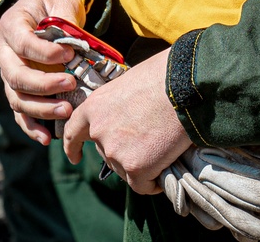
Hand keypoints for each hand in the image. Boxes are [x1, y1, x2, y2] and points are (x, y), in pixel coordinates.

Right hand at [0, 0, 85, 144]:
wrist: (41, 5)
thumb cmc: (52, 1)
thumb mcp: (59, 0)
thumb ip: (64, 20)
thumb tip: (76, 46)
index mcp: (11, 25)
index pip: (23, 43)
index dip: (44, 52)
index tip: (70, 53)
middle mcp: (4, 52)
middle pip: (16, 76)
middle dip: (44, 85)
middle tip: (70, 83)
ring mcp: (8, 73)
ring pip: (17, 98)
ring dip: (41, 109)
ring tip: (67, 111)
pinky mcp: (17, 89)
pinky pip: (20, 112)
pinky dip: (31, 127)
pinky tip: (47, 138)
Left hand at [63, 48, 190, 194]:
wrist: (186, 84)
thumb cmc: (163, 76)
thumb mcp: (130, 83)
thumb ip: (118, 105)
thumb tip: (128, 118)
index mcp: (95, 106)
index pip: (74, 132)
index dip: (73, 146)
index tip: (75, 157)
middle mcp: (99, 131)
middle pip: (108, 153)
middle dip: (124, 151)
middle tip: (148, 139)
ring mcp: (116, 152)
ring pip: (126, 169)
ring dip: (142, 164)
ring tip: (162, 143)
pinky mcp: (136, 168)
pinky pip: (144, 184)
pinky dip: (155, 180)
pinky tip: (167, 164)